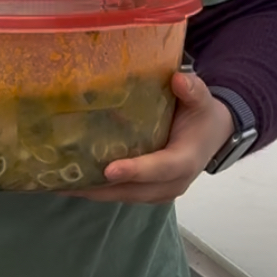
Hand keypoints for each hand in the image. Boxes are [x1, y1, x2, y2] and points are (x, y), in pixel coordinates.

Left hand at [63, 72, 234, 204]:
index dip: (137, 170)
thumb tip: (178, 80)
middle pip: (136, 190)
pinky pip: (125, 193)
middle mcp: (174, 181)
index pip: (161, 168)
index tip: (109, 170)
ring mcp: (161, 189)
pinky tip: (76, 182)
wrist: (212, 133)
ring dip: (97, 192)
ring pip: (127, 196)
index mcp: (186, 159)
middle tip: (69, 183)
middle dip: (103, 188)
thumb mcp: (201, 98)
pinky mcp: (150, 189)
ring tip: (63, 186)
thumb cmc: (202, 114)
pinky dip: (101, 190)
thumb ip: (192, 90)